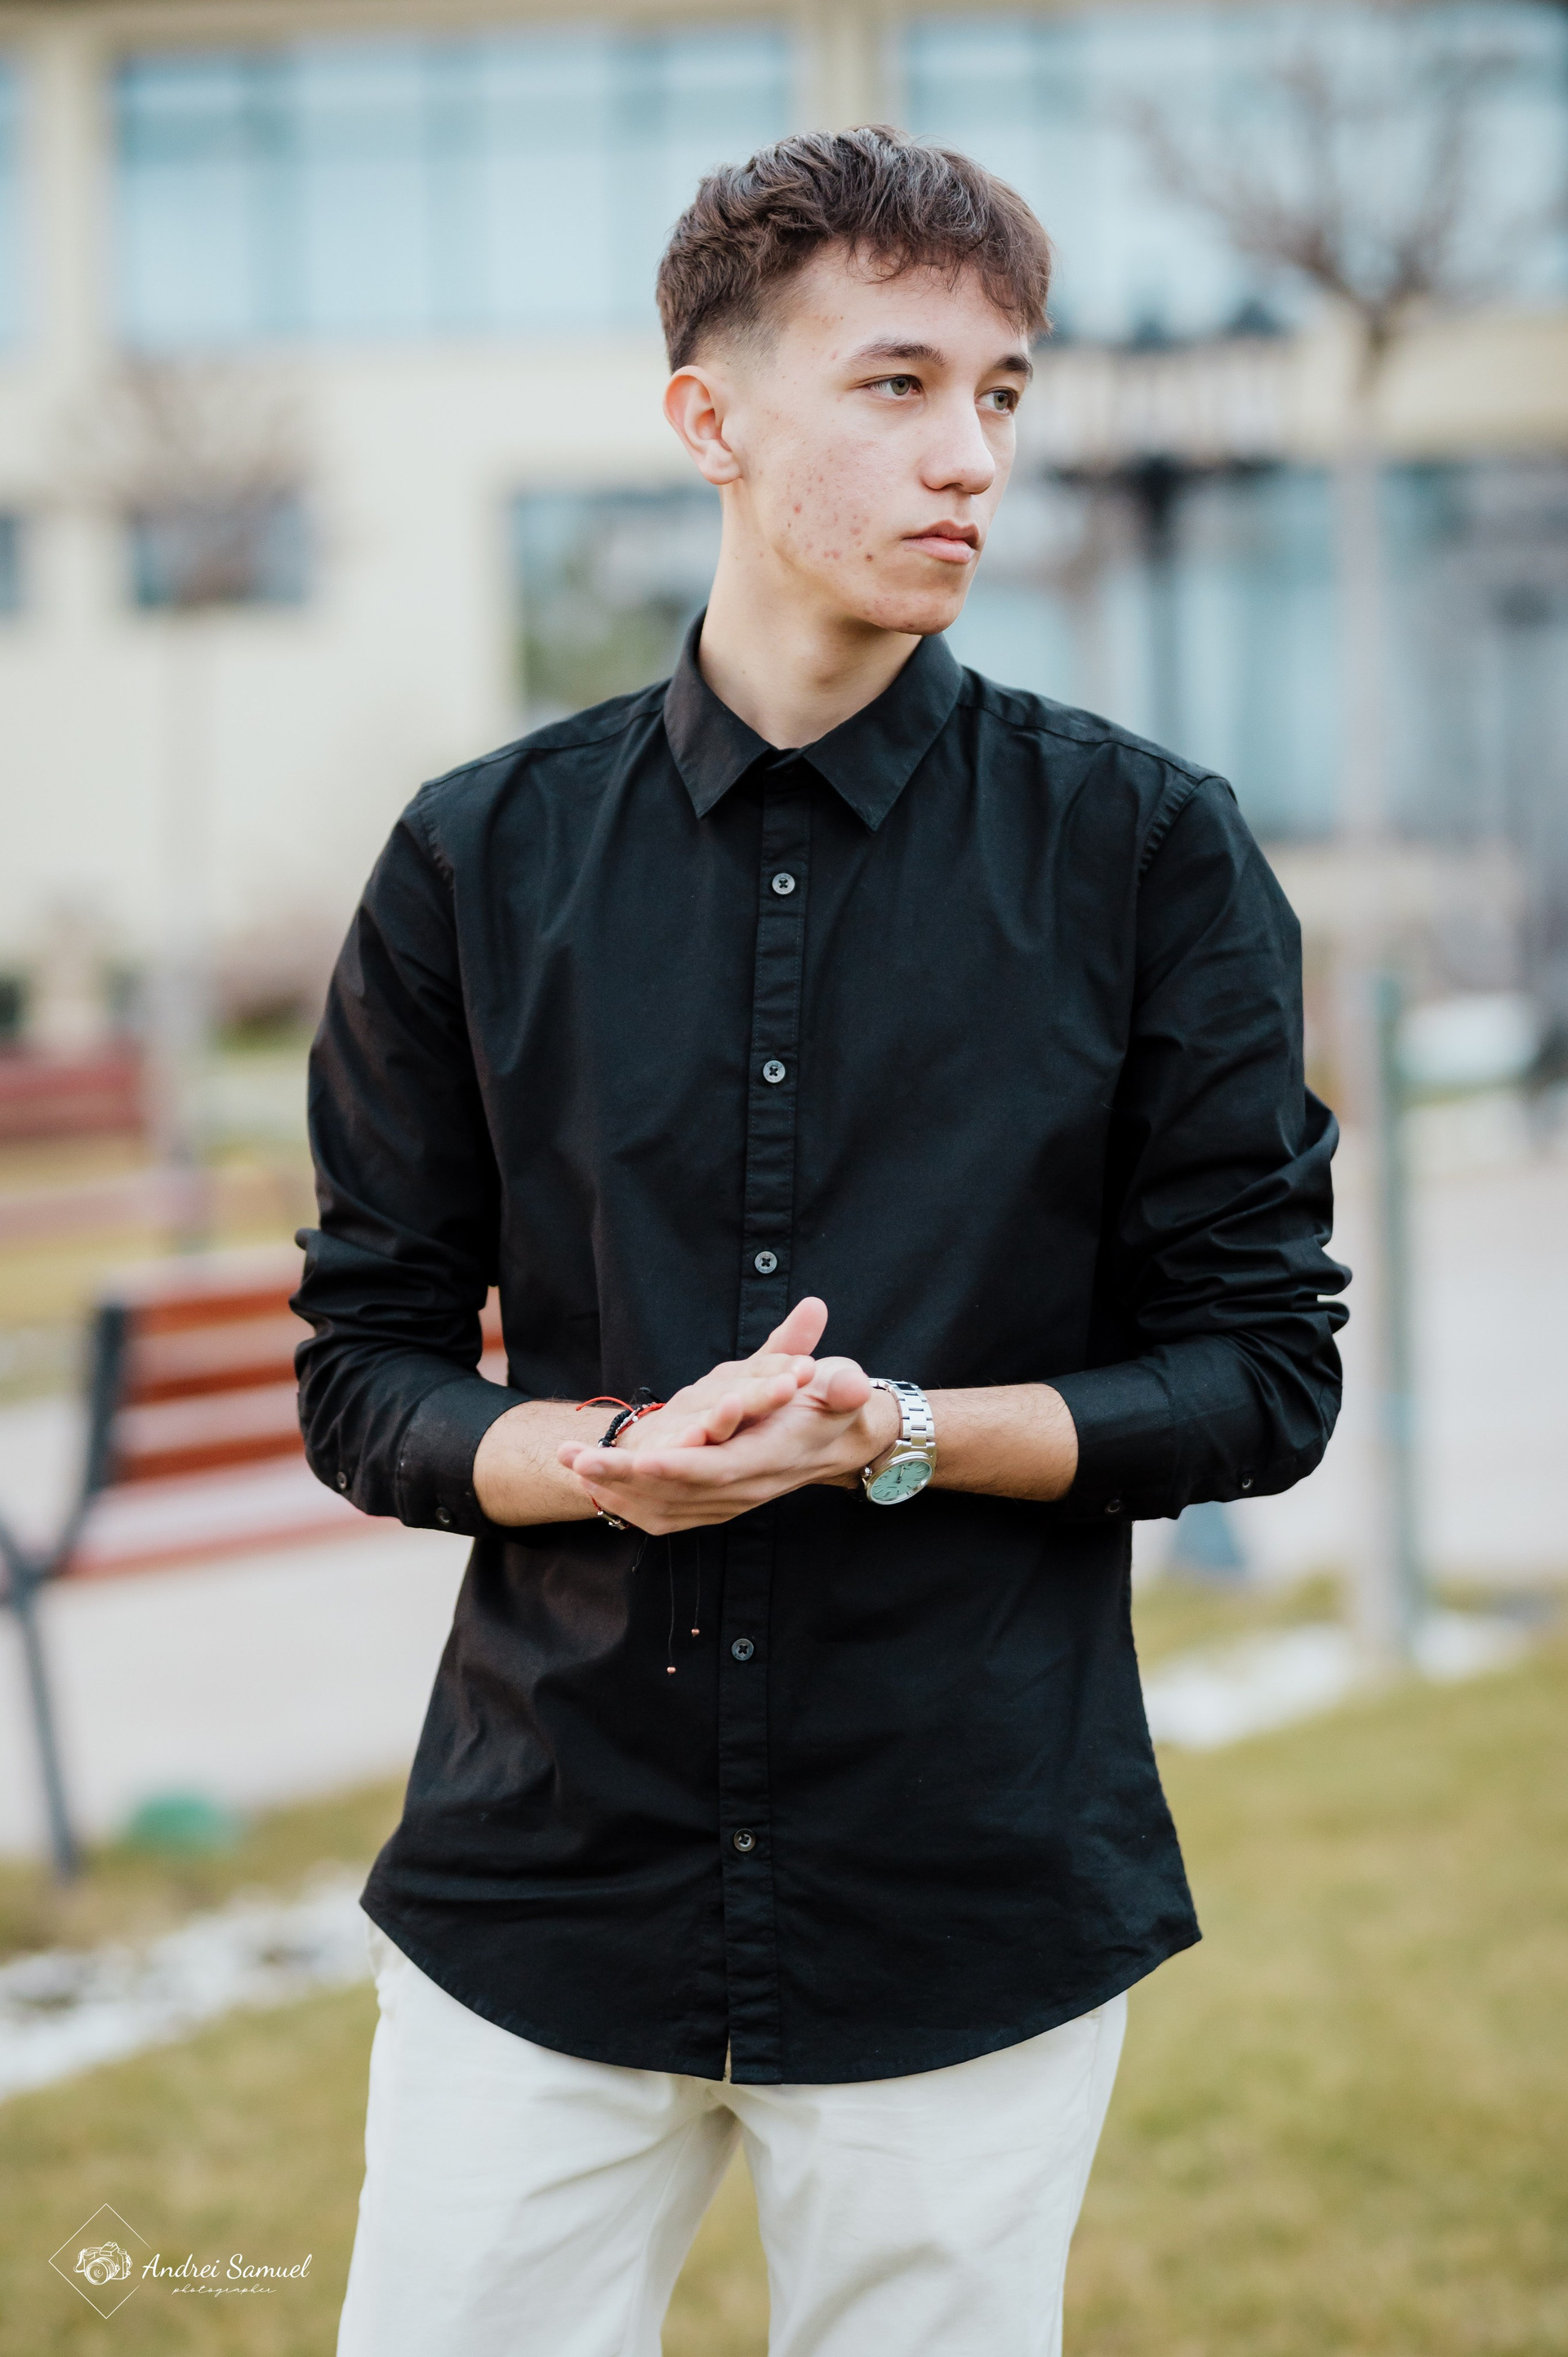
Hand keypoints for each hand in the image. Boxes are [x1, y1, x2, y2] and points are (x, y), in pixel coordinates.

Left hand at [557, 1298, 899, 1534]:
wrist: (844, 1442)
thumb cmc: (837, 1404)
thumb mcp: (847, 1386)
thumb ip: (845, 1386)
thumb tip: (846, 1384)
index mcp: (770, 1458)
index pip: (718, 1470)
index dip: (678, 1466)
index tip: (640, 1455)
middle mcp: (746, 1487)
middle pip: (678, 1491)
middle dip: (625, 1476)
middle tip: (576, 1457)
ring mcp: (729, 1500)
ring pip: (664, 1506)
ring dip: (615, 1488)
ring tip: (569, 1462)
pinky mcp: (717, 1502)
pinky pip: (667, 1514)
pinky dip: (629, 1503)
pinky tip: (594, 1484)